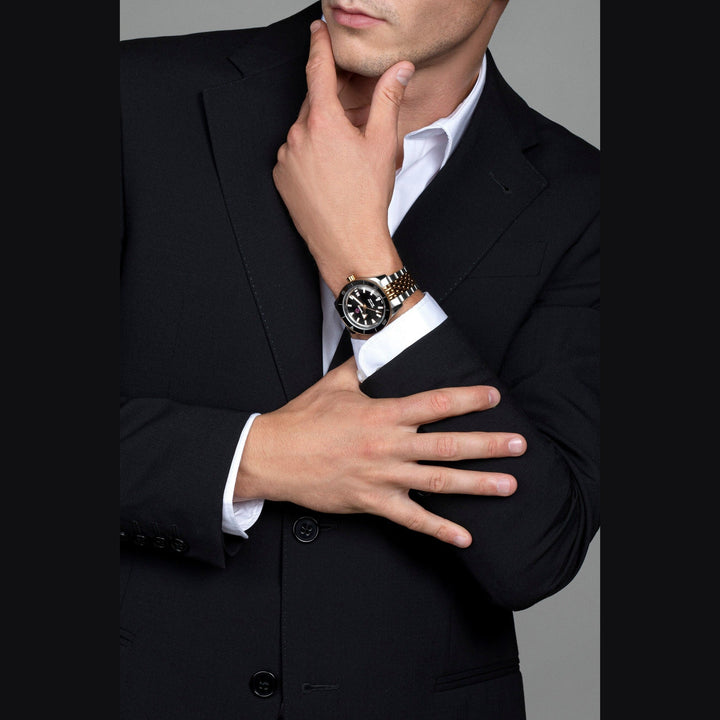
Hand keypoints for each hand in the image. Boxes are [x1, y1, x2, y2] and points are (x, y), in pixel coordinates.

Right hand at [236, 358, 525, 547]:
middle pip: (447, 444)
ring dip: (477, 485)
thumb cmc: (302, 420)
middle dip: (488, 444)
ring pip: (438, 481)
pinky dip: (439, 529)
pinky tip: (465, 538)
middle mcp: (388, 445)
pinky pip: (411, 519)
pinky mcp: (371, 502)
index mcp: (382, 414)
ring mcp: (382, 476)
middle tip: (519, 445)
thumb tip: (376, 349)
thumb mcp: (334, 384)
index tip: (493, 397)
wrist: (272, 456)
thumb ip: (362, 367)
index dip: (467, 399)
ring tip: (509, 486)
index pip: (434, 403)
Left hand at [272, 20, 414, 294]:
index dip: (319, 45)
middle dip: (331, 111)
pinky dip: (307, 157)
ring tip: (343, 165)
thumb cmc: (366, 199)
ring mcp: (285, 157)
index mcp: (323, 121)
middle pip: (314, 106)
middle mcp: (297, 135)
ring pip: (303, 132)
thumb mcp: (383, 144)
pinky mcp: (279, 177)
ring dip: (320, 137)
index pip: (318, 69)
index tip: (317, 29)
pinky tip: (327, 176)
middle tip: (353, 134)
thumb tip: (399, 70)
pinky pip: (293, 155)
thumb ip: (388, 99)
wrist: (347, 242)